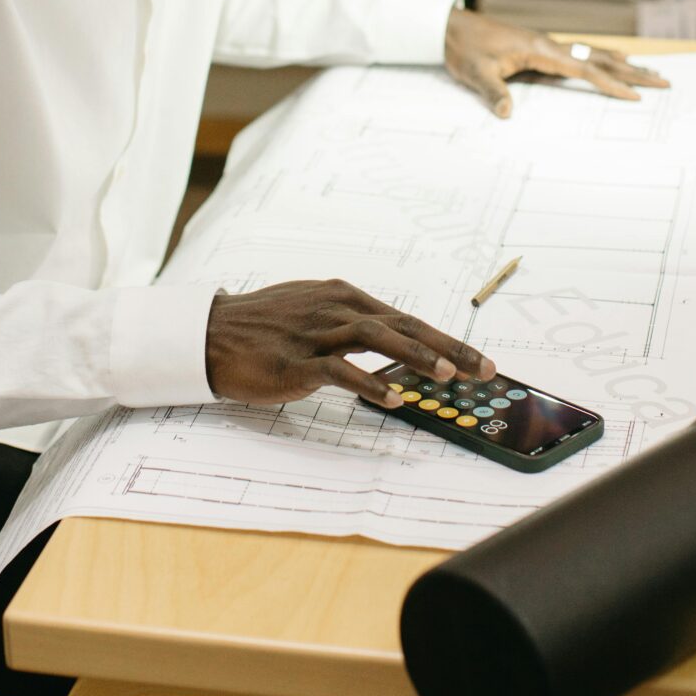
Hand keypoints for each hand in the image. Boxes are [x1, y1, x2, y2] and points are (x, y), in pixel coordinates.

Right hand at [205, 279, 494, 407]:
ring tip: (448, 376)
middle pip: (403, 324)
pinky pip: (338, 370)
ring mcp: (314, 333)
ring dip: (415, 356)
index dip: (446, 340)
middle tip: (484, 370)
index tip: (479, 361)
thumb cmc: (265, 327)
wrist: (210, 334)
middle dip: (448, 348)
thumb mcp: (314, 314)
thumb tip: (394, 341)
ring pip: (376, 338)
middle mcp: (335, 308)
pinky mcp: (294, 361)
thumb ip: (352, 325)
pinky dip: (367, 382)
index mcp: (344, 297)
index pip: (407, 318)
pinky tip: (392, 397)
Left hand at [444, 7, 669, 118]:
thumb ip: (494, 93)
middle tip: (665, 82)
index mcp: (540, 49)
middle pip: (600, 58)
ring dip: (624, 63)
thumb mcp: (476, 74)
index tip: (636, 95)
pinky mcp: (542, 47)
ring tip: (652, 72)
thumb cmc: (464, 49)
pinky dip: (604, 58)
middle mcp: (550, 43)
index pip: (584, 69)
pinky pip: (582, 53)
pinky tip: (616, 59)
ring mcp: (548, 44)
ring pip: (595, 53)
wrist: (452, 27)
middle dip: (633, 71)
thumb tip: (508, 114)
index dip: (611, 83)